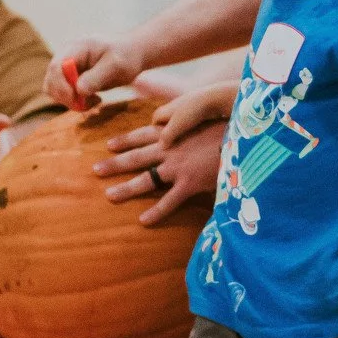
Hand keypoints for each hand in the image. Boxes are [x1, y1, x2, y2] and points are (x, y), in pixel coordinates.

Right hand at [43, 36, 144, 108]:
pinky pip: (62, 93)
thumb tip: (79, 90)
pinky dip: (74, 101)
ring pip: (53, 89)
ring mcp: (67, 67)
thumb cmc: (126, 55)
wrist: (132, 53)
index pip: (56, 67)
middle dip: (66, 97)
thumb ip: (97, 76)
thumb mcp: (117, 65)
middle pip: (51, 80)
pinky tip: (92, 99)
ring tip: (94, 101)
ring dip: (69, 101)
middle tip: (89, 104)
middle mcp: (66, 56)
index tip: (79, 100)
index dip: (62, 87)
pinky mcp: (71, 77)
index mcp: (76, 47)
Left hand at [93, 116, 224, 226]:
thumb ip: (186, 122)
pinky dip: (156, 212)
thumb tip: (177, 123)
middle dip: (114, 163)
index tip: (109, 145)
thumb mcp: (201, 116)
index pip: (142, 135)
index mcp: (172, 132)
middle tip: (95, 170)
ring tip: (109, 195)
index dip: (124, 140)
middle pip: (135, 157)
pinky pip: (169, 201)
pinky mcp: (190, 182)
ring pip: (146, 179)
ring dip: (126, 188)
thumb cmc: (224, 123)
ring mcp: (178, 166)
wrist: (242, 132)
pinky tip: (143, 222)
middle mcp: (170, 148)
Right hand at [150, 83, 238, 147]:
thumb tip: (160, 146)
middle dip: (167, 128)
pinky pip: (191, 118)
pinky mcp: (199, 107)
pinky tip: (198, 131)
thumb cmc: (193, 112)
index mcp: (167, 108)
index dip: (155, 128)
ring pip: (180, 118)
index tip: (160, 140)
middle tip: (172, 140)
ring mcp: (188, 105)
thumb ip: (166, 136)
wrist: (214, 98)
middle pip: (166, 117)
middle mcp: (176, 105)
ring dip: (180, 127)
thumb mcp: (177, 125)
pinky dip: (191, 124)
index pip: (156, 118)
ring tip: (186, 138)